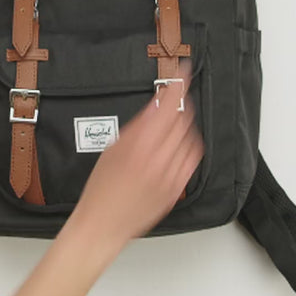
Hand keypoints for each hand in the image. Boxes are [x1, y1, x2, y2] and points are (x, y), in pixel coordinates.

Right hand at [68, 57, 203, 248]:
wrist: (104, 224)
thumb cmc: (101, 188)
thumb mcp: (114, 147)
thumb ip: (139, 124)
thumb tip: (157, 103)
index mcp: (140, 145)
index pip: (168, 106)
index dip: (179, 84)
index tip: (184, 70)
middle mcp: (159, 159)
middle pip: (183, 119)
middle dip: (180, 104)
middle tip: (174, 98)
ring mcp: (171, 175)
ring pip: (190, 137)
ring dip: (184, 124)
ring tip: (170, 125)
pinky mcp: (178, 188)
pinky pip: (194, 158)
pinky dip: (189, 145)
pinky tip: (179, 143)